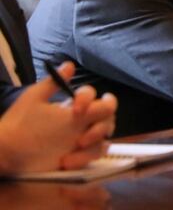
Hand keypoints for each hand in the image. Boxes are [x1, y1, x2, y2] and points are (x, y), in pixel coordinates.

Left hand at [0, 62, 117, 172]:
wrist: (7, 153)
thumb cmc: (19, 125)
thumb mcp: (33, 100)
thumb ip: (52, 83)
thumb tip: (69, 64)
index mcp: (74, 106)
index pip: (93, 95)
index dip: (88, 99)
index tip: (75, 109)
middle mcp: (82, 121)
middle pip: (108, 116)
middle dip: (101, 125)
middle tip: (84, 135)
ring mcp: (83, 139)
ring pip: (106, 137)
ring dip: (94, 142)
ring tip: (75, 149)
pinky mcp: (80, 157)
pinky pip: (96, 155)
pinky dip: (85, 158)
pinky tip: (66, 162)